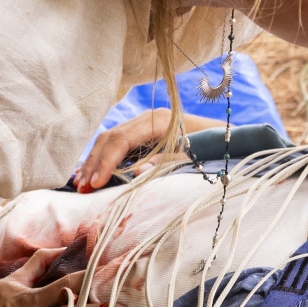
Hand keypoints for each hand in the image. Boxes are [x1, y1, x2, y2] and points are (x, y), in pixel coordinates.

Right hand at [73, 111, 224, 191]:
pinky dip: (102, 159)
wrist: (227, 138)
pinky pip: (116, 144)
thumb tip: (134, 173)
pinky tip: (91, 174)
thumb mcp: (192, 157)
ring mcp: (142, 124)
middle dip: (94, 163)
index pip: (121, 140)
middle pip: (110, 138)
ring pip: (108, 140)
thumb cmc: (212, 148)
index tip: (95, 183)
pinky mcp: (142, 134)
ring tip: (80, 184)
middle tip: (82, 188)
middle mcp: (146, 118)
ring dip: (94, 162)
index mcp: (158, 121)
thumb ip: (165, 163)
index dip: (106, 162)